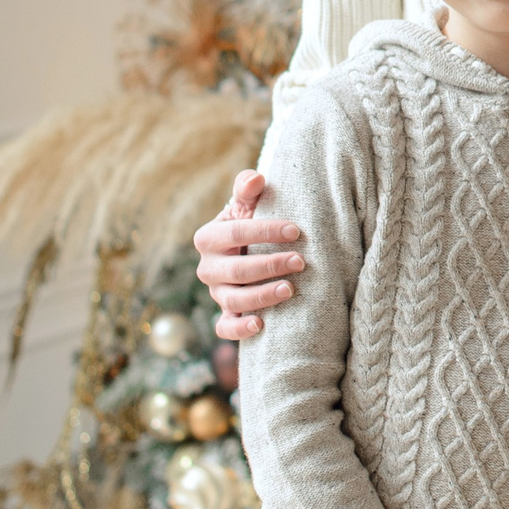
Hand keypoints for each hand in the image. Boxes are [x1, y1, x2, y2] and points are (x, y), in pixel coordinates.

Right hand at [191, 170, 306, 339]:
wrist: (246, 248)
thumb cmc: (250, 221)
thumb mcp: (247, 204)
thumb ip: (248, 188)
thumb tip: (256, 178)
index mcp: (208, 238)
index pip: (236, 234)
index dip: (266, 232)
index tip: (296, 230)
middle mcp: (208, 268)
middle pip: (236, 271)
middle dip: (270, 265)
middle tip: (300, 261)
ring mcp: (216, 293)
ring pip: (233, 300)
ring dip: (262, 296)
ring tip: (290, 289)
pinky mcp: (225, 313)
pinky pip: (225, 328)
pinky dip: (239, 329)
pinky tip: (260, 325)